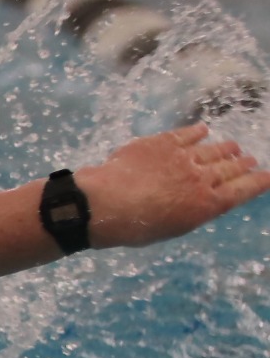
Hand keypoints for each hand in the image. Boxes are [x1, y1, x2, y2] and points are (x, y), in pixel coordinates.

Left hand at [78, 124, 269, 249]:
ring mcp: (183, 158)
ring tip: (233, 147)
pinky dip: (197, 132)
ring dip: (225, 148)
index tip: (269, 175)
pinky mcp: (162, 143)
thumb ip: (191, 211)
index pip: (242, 191)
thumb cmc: (134, 227)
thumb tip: (200, 201)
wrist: (105, 204)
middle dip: (242, 164)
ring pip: (212, 150)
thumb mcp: (172, 228)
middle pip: (229, 168)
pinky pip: (186, 134)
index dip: (258, 182)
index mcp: (206, 205)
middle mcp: (201, 179)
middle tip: (250, 159)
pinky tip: (203, 130)